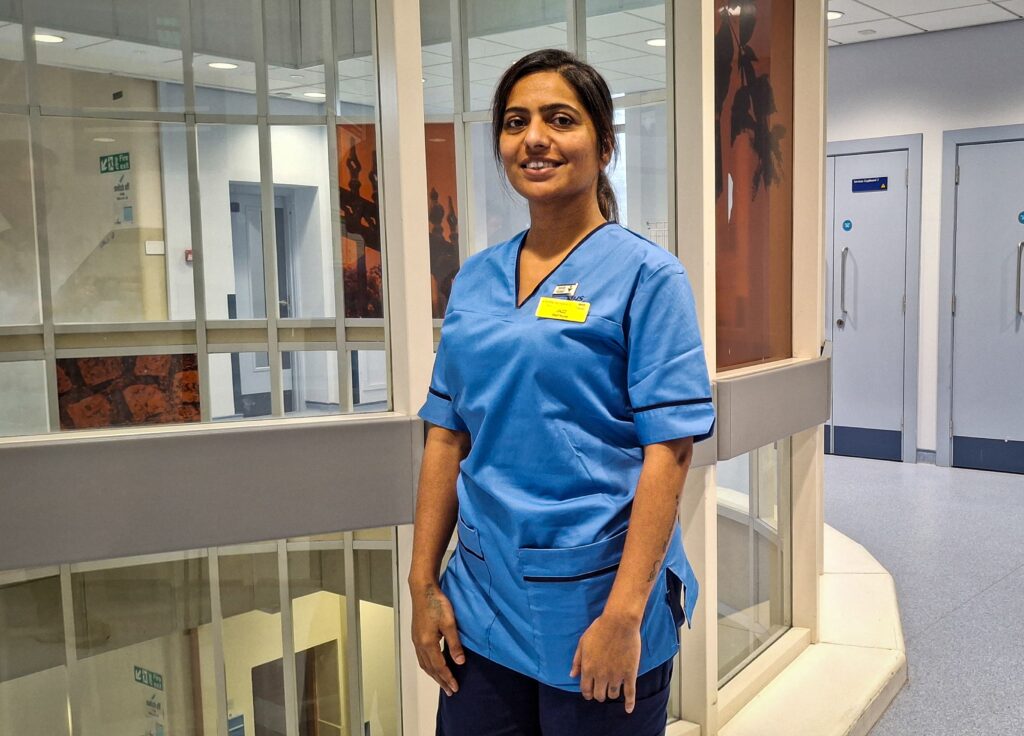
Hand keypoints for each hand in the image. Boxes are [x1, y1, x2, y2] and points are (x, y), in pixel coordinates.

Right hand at [410, 580, 464, 695]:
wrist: (422, 590)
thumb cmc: (437, 604)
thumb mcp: (450, 623)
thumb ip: (454, 643)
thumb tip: (460, 662)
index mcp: (428, 643)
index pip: (439, 667)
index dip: (447, 678)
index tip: (455, 688)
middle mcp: (419, 645)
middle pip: (430, 668)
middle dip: (440, 680)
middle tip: (450, 691)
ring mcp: (416, 640)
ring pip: (424, 664)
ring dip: (433, 674)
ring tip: (442, 682)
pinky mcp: (416, 635)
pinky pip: (421, 657)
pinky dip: (428, 666)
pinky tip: (433, 665)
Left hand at [570, 611, 641, 712]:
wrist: (619, 623)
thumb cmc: (599, 630)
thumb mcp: (582, 643)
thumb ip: (577, 661)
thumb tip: (572, 675)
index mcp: (588, 669)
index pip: (585, 690)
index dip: (587, 693)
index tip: (589, 693)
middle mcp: (601, 676)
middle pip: (599, 695)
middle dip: (599, 694)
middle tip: (601, 690)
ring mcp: (616, 676)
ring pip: (613, 695)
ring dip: (611, 693)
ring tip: (612, 688)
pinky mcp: (629, 674)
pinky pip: (630, 693)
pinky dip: (630, 703)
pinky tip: (629, 710)